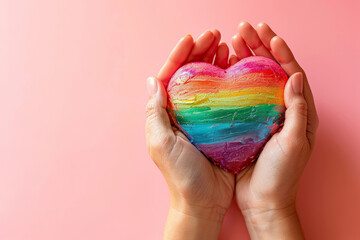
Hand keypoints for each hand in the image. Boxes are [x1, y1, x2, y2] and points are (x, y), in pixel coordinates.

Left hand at [145, 30, 233, 238]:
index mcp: (167, 113)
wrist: (202, 200)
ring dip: (215, 63)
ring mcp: (202, 118)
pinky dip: (229, 82)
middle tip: (214, 35)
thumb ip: (155, 112)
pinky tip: (237, 71)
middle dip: (200, 52)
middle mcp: (184, 112)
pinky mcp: (219, 125)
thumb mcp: (161, 143)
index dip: (180, 55)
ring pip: (208, 82)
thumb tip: (152, 80)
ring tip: (226, 47)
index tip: (191, 38)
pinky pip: (223, 98)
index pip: (171, 76)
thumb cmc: (179, 174)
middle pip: (191, 74)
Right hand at [232, 22, 318, 238]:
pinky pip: (241, 93)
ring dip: (246, 58)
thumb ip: (298, 111)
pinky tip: (224, 67)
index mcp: (299, 112)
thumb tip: (295, 76)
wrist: (263, 198)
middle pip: (272, 70)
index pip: (292, 73)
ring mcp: (263, 113)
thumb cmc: (280, 175)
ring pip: (255, 78)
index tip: (268, 34)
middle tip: (244, 28)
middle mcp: (282, 108)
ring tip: (232, 41)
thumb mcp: (293, 143)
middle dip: (260, 47)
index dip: (281, 52)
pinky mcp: (247, 121)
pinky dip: (234, 78)